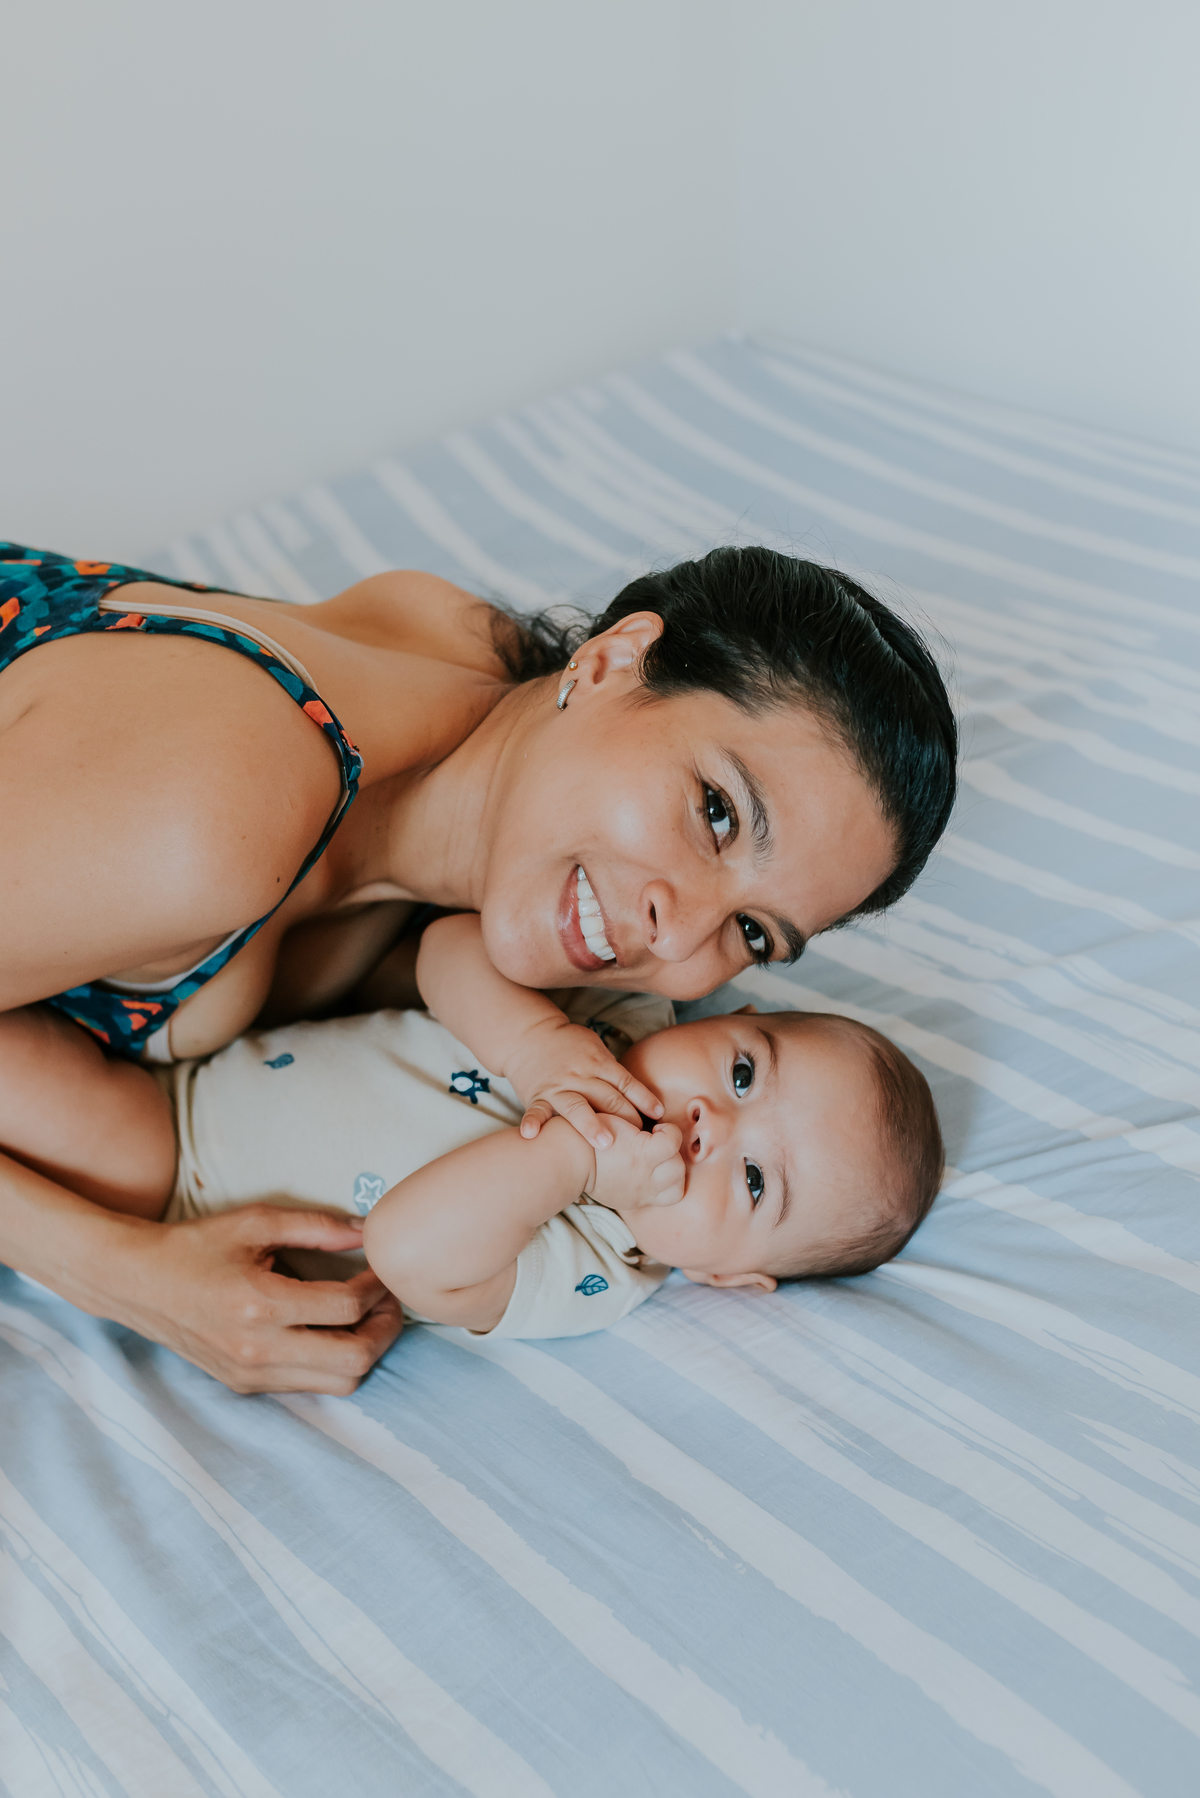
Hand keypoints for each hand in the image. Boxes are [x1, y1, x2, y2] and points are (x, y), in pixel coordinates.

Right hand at [111, 1205, 403, 1394]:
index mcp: (259, 1304)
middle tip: (389, 1301)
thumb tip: (366, 1232)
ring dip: (364, 1351)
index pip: (346, 1308)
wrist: (135, 1283)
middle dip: (385, 1330)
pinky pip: (309, 1385)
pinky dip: (332, 1363)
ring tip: (368, 1318)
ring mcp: (250, 1374)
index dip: (378, 1288)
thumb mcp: (255, 1222)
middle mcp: (257, 1350)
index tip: (382, 1270)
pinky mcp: (244, 1385)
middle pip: (353, 1361)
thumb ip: (316, 1226)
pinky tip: (333, 1331)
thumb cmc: (195, 1246)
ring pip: (337, 1384)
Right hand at [507, 1017, 662, 1151]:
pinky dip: (533, 1121)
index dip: (643, 1099)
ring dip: (590, 1124)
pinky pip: (536, 1110)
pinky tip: (531, 1135)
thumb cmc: (570, 1045)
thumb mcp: (597, 1050)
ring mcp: (558, 1086)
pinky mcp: (538, 1095)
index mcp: (598, 1063)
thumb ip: (615, 1074)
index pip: (625, 1083)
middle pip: (607, 1098)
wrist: (531, 1035)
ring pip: (576, 1106)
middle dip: (625, 1119)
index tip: (659, 1116)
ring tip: (604, 1143)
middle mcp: (580, 1076)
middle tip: (641, 1142)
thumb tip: (643, 1098)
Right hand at [585, 1116, 684, 1213]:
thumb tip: (660, 1127)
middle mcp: (645, 1177)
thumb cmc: (590, 1132)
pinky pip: (665, 1199)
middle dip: (672, 1153)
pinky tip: (654, 1174)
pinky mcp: (637, 1202)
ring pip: (677, 1188)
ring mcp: (642, 1193)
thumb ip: (641, 1122)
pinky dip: (666, 1186)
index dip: (670, 1131)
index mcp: (641, 1153)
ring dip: (673, 1172)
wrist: (568, 1161)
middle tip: (657, 1145)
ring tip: (660, 1161)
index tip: (656, 1129)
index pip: (674, 1141)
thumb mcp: (617, 1118)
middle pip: (678, 1166)